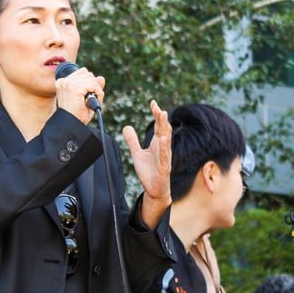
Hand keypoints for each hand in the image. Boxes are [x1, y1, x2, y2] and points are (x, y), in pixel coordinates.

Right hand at [55, 66, 104, 123]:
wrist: (70, 126)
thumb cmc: (76, 116)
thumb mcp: (86, 98)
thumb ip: (94, 86)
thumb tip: (101, 78)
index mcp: (63, 83)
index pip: (82, 72)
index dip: (90, 83)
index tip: (88, 96)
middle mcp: (64, 81)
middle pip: (88, 74)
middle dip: (94, 86)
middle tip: (91, 100)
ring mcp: (68, 83)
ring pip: (92, 78)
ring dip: (96, 90)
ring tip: (91, 102)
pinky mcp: (75, 88)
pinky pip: (94, 85)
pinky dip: (98, 94)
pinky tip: (94, 102)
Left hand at [123, 99, 171, 227]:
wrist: (154, 189)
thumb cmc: (148, 171)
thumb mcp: (136, 153)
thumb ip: (132, 140)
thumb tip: (126, 127)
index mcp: (157, 143)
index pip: (159, 125)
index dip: (156, 114)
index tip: (153, 103)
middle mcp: (163, 148)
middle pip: (164, 130)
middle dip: (161, 118)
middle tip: (158, 107)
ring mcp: (165, 157)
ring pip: (166, 140)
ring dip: (164, 128)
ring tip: (163, 117)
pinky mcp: (164, 168)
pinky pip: (164, 156)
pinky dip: (164, 147)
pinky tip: (162, 139)